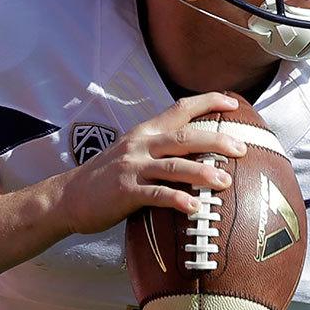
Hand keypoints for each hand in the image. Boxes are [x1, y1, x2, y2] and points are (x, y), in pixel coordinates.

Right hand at [57, 93, 247, 235]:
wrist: (67, 197)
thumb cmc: (106, 179)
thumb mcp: (132, 154)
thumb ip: (159, 152)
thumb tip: (198, 156)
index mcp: (144, 133)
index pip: (179, 109)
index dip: (208, 102)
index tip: (233, 101)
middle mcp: (140, 145)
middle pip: (184, 137)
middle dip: (216, 140)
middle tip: (242, 148)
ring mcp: (132, 168)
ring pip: (174, 165)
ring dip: (202, 173)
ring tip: (225, 181)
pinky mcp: (124, 191)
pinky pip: (155, 194)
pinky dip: (176, 199)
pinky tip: (194, 207)